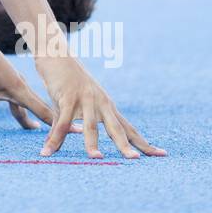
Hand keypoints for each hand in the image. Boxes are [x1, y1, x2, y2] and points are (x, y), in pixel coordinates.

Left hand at [0, 37, 58, 133]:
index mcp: (18, 90)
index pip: (42, 111)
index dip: (56, 124)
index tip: (73, 131)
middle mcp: (15, 86)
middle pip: (25, 110)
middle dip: (31, 124)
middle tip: (46, 136)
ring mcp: (6, 82)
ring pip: (9, 105)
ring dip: (13, 118)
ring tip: (26, 127)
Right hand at [35, 54, 165, 158]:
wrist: (56, 53)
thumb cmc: (65, 81)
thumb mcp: (72, 103)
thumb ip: (70, 124)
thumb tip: (61, 140)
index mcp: (106, 107)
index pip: (128, 129)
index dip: (143, 143)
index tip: (162, 155)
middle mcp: (100, 103)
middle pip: (116, 128)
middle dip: (125, 146)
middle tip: (135, 159)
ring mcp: (85, 99)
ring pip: (91, 126)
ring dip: (92, 144)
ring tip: (97, 159)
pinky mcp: (68, 96)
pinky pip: (63, 121)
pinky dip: (55, 137)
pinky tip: (49, 150)